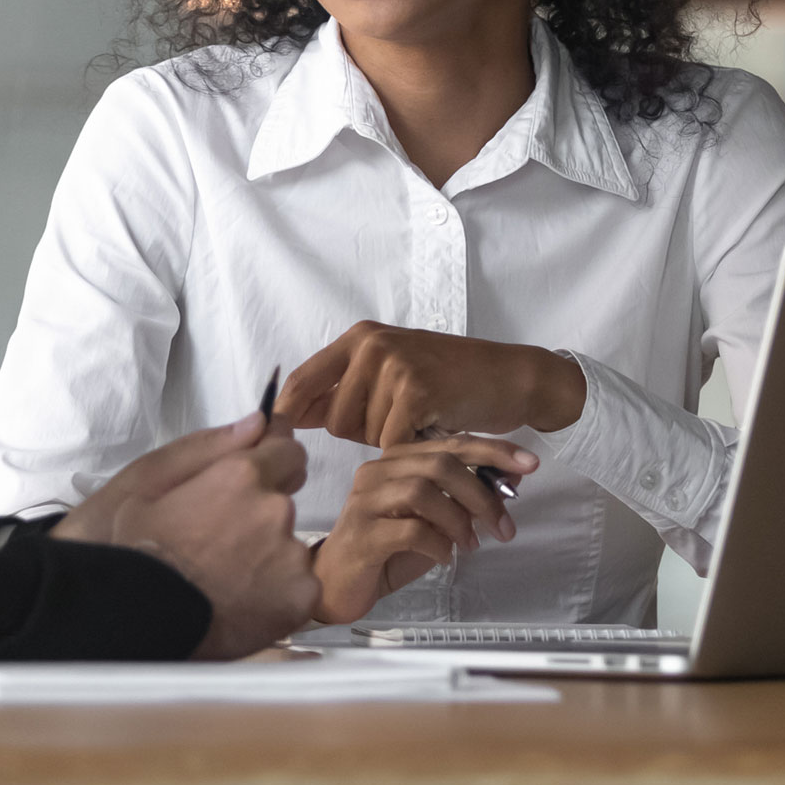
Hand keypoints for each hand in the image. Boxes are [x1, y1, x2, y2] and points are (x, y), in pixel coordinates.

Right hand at [53, 414, 319, 657]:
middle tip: (222, 543)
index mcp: (240, 476)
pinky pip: (298, 588)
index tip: (263, 474)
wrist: (138, 620)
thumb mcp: (148, 487)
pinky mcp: (302, 597)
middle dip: (260, 515)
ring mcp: (292, 555)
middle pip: (284, 502)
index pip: (287, 449)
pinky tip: (240, 605)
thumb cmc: (136, 554)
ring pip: (289, 548)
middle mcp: (275, 509)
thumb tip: (256, 423)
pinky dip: (277, 596)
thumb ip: (207, 449)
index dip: (274, 460)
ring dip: (267, 558)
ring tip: (225, 580)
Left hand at [275, 323, 586, 450]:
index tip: (275, 438)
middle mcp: (371, 344)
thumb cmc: (449, 381)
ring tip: (422, 417)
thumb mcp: (390, 375)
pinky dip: (412, 447)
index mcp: (359, 338)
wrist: (509, 376)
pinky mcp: (417, 389)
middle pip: (335, 421)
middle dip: (364, 433)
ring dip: (392, 439)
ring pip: (364, 434)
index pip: (302, 381)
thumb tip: (288, 416)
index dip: (286, 414)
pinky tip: (433, 427)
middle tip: (403, 419)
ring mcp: (394, 364)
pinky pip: (392, 441)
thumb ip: (343, 393)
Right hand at [310, 436, 536, 624]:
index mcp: (396, 462)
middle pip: (439, 463)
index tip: (529, 464)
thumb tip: (510, 482)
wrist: (336, 585)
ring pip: (423, 491)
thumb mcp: (435, 523)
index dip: (493, 451)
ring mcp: (366, 502)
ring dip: (459, 519)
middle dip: (482, 493)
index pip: (450, 444)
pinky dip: (437, 543)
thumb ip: (465, 502)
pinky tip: (445, 557)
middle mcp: (377, 473)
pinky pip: (409, 530)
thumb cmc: (385, 552)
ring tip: (471, 544)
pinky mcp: (362, 536)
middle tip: (504, 525)